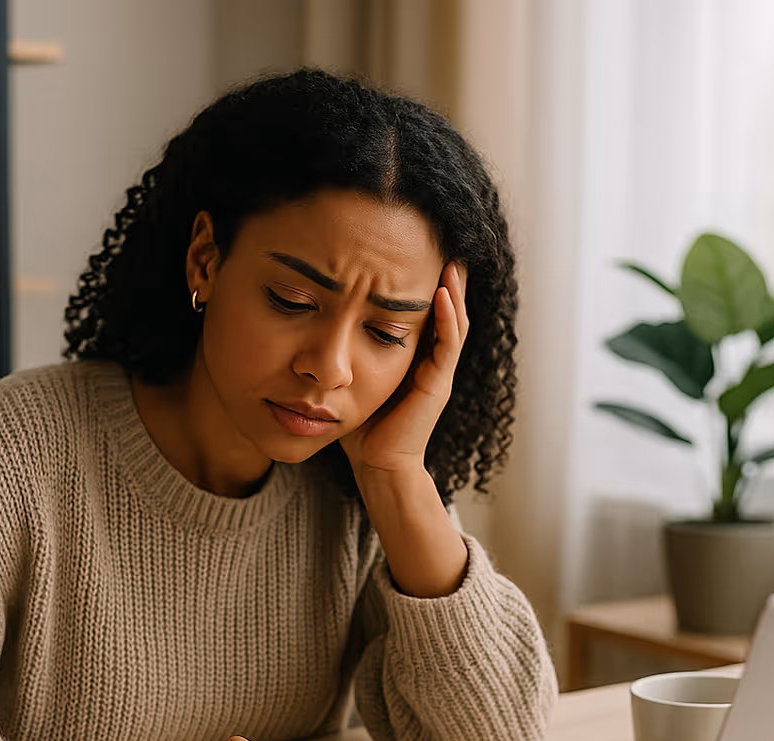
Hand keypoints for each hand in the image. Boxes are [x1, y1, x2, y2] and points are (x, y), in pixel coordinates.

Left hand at [340, 261, 468, 475]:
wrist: (377, 464)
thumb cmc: (361, 427)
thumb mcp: (354, 377)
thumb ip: (348, 352)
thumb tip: (319, 321)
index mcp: (414, 358)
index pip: (424, 312)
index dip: (422, 284)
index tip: (413, 253)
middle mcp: (431, 361)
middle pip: (445, 310)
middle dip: (446, 279)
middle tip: (444, 243)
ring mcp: (438, 372)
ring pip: (454, 322)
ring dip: (454, 291)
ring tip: (452, 260)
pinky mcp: (438, 384)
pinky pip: (448, 345)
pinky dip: (448, 318)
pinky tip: (442, 294)